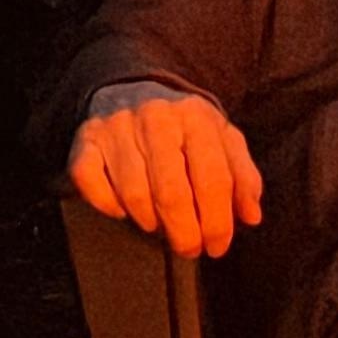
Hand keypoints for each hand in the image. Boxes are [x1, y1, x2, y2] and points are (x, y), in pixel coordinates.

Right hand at [69, 82, 263, 258]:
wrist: (133, 88)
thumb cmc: (184, 128)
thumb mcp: (222, 139)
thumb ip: (242, 176)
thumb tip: (251, 216)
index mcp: (195, 116)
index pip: (212, 179)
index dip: (217, 222)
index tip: (217, 247)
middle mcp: (155, 117)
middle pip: (171, 192)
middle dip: (184, 233)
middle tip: (190, 248)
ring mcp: (116, 126)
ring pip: (133, 194)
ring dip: (150, 222)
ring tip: (160, 226)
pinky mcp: (86, 138)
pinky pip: (91, 182)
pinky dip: (108, 205)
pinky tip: (123, 208)